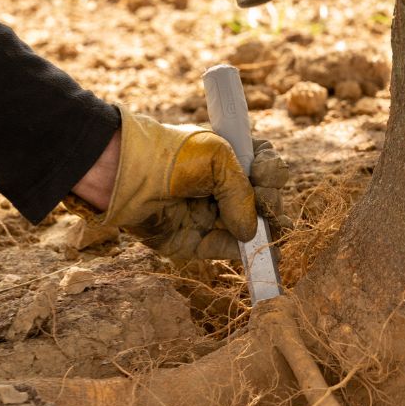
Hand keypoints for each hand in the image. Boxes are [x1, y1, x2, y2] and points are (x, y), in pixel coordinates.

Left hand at [85, 107, 287, 262]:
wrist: (131, 175)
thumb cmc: (175, 156)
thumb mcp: (219, 158)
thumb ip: (243, 193)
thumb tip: (252, 231)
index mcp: (228, 160)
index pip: (263, 168)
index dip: (271, 173)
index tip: (265, 174)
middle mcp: (222, 189)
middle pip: (262, 200)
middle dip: (271, 201)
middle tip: (266, 201)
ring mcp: (212, 216)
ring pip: (251, 228)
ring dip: (266, 228)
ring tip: (273, 226)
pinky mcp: (198, 242)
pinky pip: (228, 249)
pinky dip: (244, 249)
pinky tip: (256, 243)